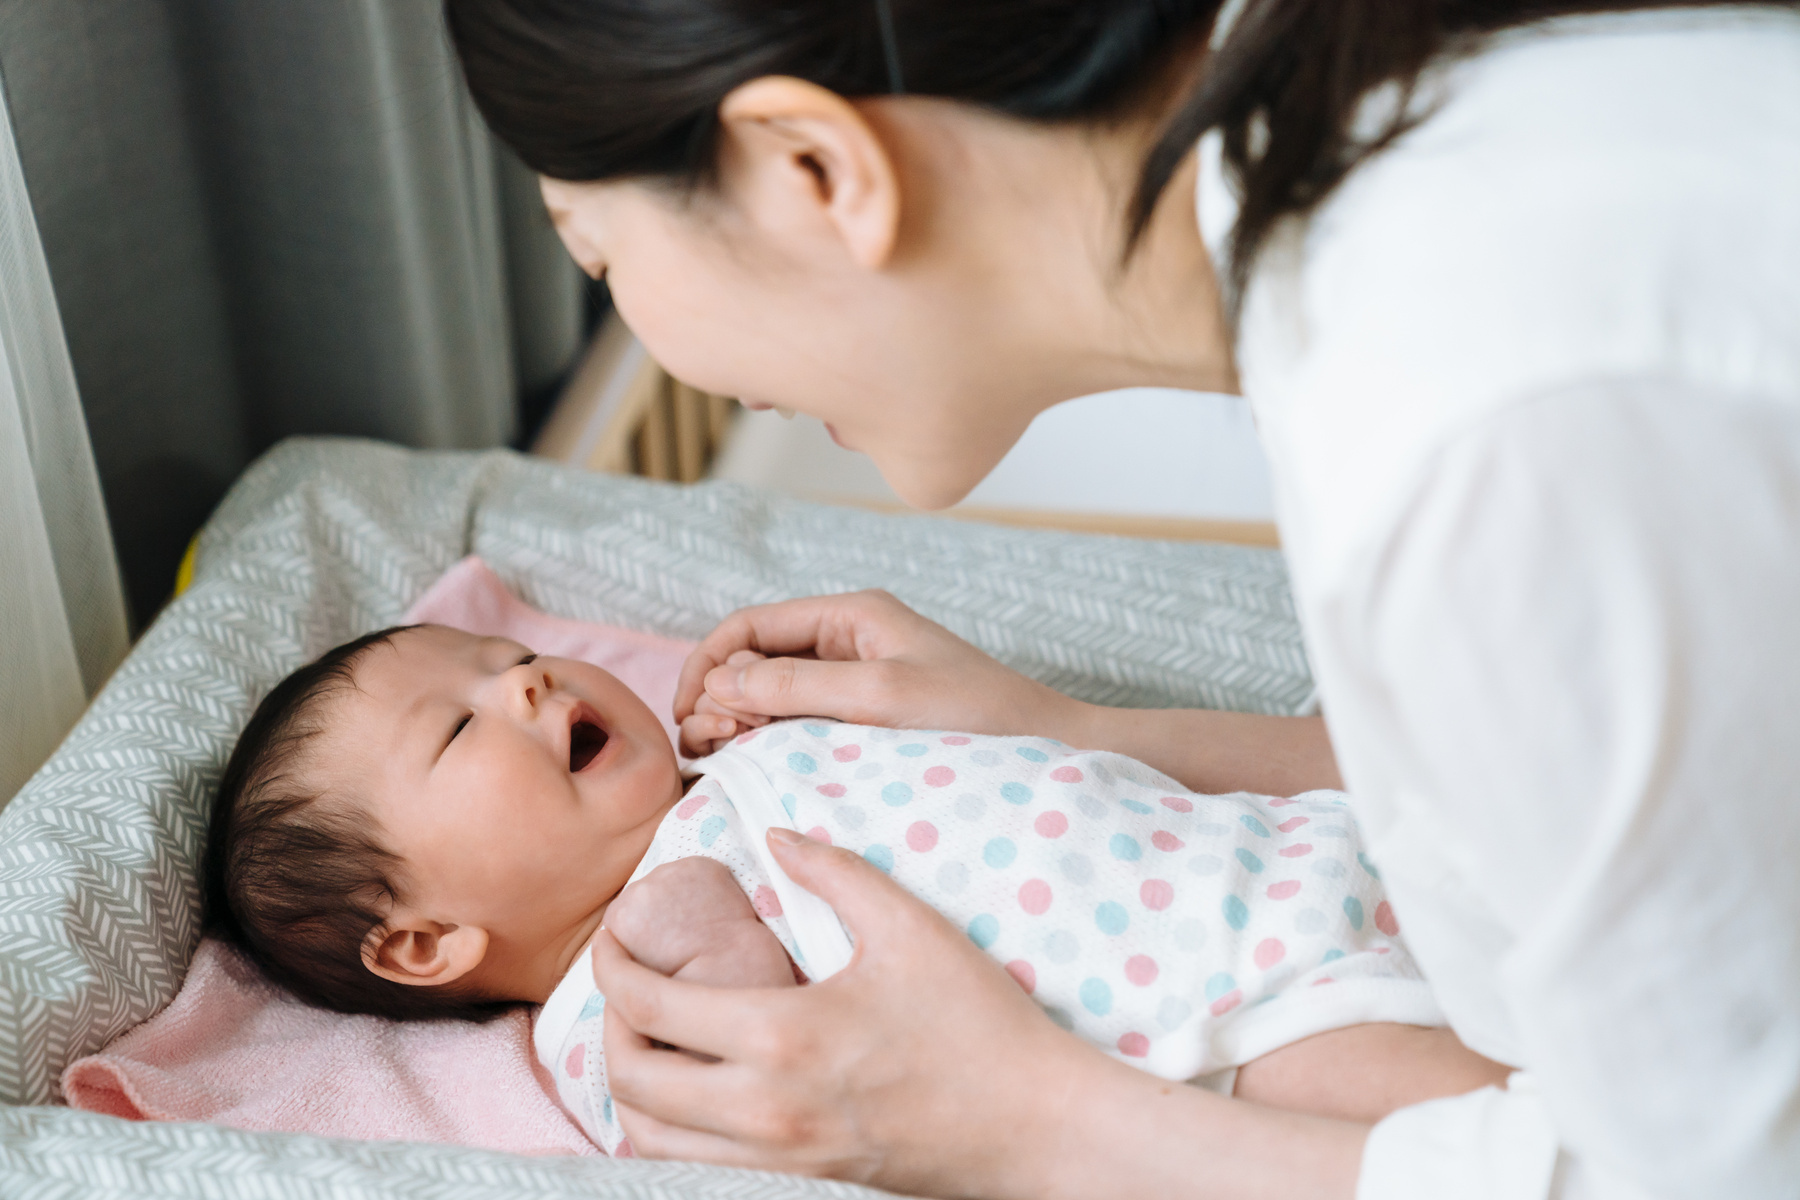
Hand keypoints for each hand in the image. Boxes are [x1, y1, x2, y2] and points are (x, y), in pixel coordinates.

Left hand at [592, 829, 1093, 1196]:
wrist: (1035, 1126)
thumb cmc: (978, 1023)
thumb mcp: (910, 927)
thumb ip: (833, 870)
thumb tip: (774, 835)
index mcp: (781, 1037)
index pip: (648, 1007)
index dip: (611, 965)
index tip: (614, 934)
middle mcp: (763, 1110)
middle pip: (631, 1082)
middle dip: (607, 1026)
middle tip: (627, 983)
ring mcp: (779, 1160)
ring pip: (650, 1140)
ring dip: (630, 1088)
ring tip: (649, 1039)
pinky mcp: (798, 1183)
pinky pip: (694, 1169)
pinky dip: (667, 1132)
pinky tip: (691, 1090)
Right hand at [674, 590, 1076, 755]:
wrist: (1046, 748)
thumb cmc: (975, 717)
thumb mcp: (881, 697)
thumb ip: (799, 685)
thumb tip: (720, 680)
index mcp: (851, 615)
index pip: (751, 624)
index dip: (708, 662)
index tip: (688, 712)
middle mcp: (848, 640)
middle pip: (754, 657)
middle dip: (718, 695)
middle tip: (709, 746)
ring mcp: (856, 679)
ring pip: (772, 692)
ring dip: (740, 720)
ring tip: (727, 757)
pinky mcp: (866, 717)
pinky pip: (800, 719)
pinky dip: (770, 738)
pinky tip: (761, 765)